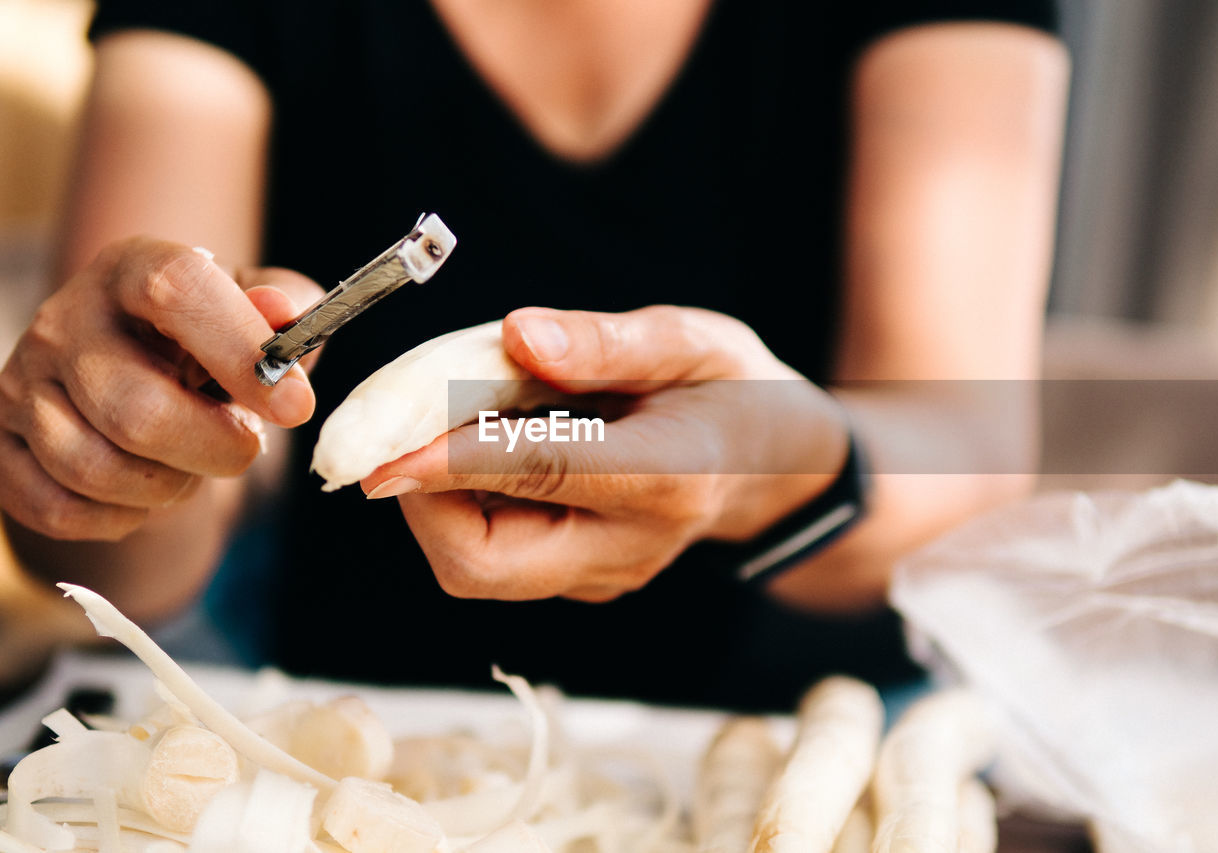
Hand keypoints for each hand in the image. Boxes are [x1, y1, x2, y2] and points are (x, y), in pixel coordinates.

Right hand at [0, 238, 323, 540]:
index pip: (176, 291)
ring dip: (171, 486)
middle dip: (216, 449)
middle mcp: (64, 321)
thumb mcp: (257, 316)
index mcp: (133, 269)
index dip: (241, 352)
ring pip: (97, 469)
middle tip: (246, 445)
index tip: (295, 405)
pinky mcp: (0, 449)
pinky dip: (123, 517)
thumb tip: (284, 314)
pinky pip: (64, 510)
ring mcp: (21, 386)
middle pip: (137, 410)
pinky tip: (145, 489)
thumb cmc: (213, 347)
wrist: (138, 383)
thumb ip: (285, 308)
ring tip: (192, 461)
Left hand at [360, 305, 848, 601]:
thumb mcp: (694, 340)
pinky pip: (495, 557)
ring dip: (437, 497)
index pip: (541, 474)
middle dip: (422, 498)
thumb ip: (609, 342)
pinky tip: (490, 448)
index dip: (450, 458)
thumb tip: (518, 335)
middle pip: (483, 564)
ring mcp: (604, 576)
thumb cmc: (733, 388)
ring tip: (463, 420)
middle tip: (412, 423)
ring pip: (476, 566)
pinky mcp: (581, 581)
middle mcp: (630, 548)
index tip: (378, 447)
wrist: (778, 467)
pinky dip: (464, 504)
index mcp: (668, 478)